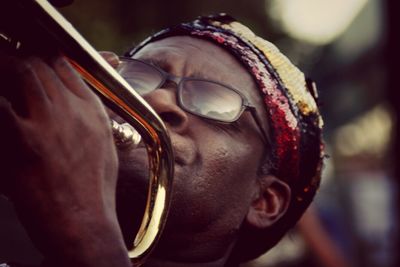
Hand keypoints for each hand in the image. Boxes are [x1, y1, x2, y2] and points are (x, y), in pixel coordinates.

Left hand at [0, 53, 129, 266]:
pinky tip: (0, 107)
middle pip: (42, 64)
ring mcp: (50, 120)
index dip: (47, 59)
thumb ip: (93, 120)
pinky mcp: (24, 138)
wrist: (84, 221)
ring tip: (0, 73)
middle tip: (9, 68)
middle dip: (22, 61)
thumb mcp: (105, 149)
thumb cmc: (94, 191)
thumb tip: (82, 106)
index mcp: (94, 111)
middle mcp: (73, 109)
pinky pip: (2, 103)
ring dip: (6, 68)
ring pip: (22, 71)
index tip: (36, 62)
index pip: (68, 67)